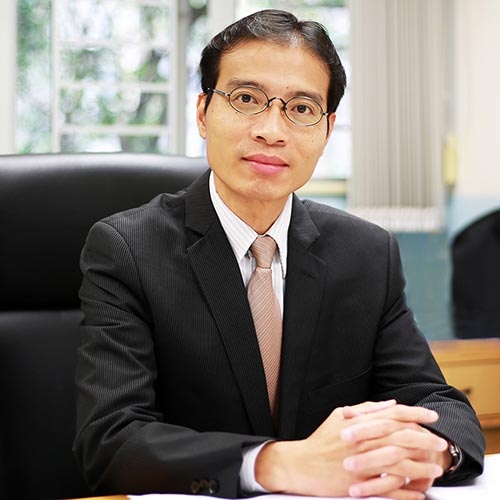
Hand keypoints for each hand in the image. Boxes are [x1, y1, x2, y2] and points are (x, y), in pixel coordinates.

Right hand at [254, 400, 442, 497]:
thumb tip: (390, 404)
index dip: (416, 414)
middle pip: (401, 439)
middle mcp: (363, 442)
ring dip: (421, 467)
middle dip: (425, 439)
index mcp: (359, 423)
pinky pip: (389, 490)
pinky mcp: (360, 485)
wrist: (302, 464)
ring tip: (435, 469)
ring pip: (399, 465)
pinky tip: (418, 491)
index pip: (394, 415)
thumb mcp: (340, 416)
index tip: (433, 416)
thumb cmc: (322, 439)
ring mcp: (362, 464)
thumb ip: (365, 409)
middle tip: (441, 443)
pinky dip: (406, 492)